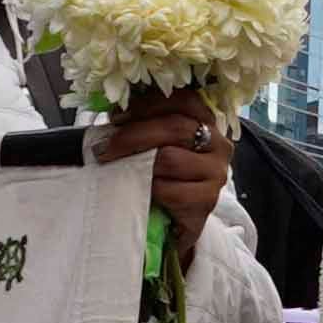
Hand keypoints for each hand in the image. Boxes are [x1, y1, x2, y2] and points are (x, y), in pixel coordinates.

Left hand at [106, 93, 228, 246]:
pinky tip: (144, 193)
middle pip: (175, 127)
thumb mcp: (156, 145)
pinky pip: (171, 190)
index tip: (116, 117)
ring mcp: (217, 173)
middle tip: (104, 148)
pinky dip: (151, 190)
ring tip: (121, 171)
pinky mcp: (208, 200)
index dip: (148, 105)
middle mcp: (218, 144)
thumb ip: (144, 126)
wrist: (174, 222)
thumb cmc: (162, 176)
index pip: (184, 100)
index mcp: (206, 122)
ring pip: (170, 159)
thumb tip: (113, 115)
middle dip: (132, 135)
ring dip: (139, 165)